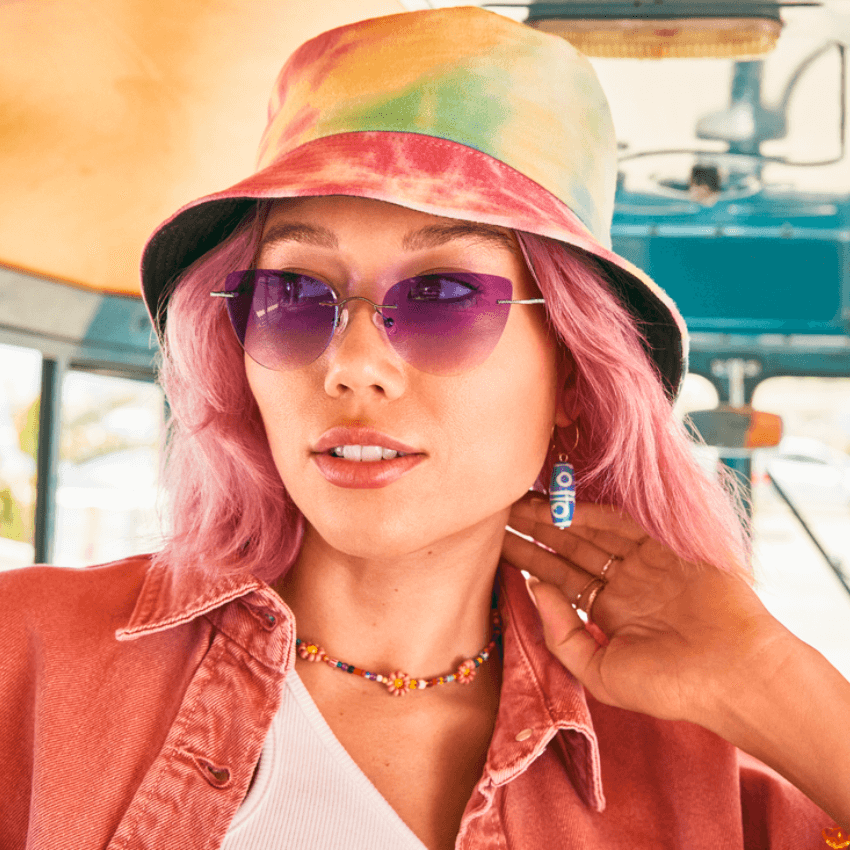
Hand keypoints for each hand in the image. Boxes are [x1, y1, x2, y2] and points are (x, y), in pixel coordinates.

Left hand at [502, 493, 792, 725]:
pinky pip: (622, 524)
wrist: (736, 675)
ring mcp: (646, 562)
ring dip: (556, 519)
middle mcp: (625, 582)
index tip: (496, 544)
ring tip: (518, 505)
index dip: (528, 560)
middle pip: (570, 550)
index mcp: (610, 612)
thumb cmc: (670, 685)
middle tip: (499, 512)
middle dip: (536, 532)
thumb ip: (562, 634)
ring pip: (590, 533)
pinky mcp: (668, 545)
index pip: (560, 579)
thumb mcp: (600, 672)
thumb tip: (534, 588)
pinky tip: (560, 511)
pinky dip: (592, 516)